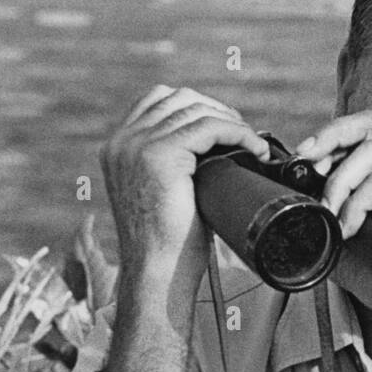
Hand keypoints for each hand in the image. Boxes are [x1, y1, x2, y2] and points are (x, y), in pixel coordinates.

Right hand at [100, 85, 269, 293]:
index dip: (197, 108)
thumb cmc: (169, 246)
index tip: (226, 128)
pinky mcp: (159, 154)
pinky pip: (208, 126)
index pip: (158, 102)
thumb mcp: (165, 193)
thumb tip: (215, 147)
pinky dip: (237, 132)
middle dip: (215, 110)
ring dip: (230, 121)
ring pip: (195, 110)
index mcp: (118, 148)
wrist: (159, 274)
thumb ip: (175, 165)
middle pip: (176, 98)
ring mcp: (137, 145)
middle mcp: (122, 141)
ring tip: (252, 143)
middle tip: (243, 134)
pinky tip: (253, 148)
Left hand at [295, 111, 371, 330]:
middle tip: (310, 165)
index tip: (303, 155)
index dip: (330, 134)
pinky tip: (351, 228)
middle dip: (333, 137)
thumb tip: (292, 208)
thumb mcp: (343, 245)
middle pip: (371, 124)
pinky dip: (360, 201)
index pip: (362, 129)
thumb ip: (324, 221)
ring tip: (332, 215)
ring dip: (341, 182)